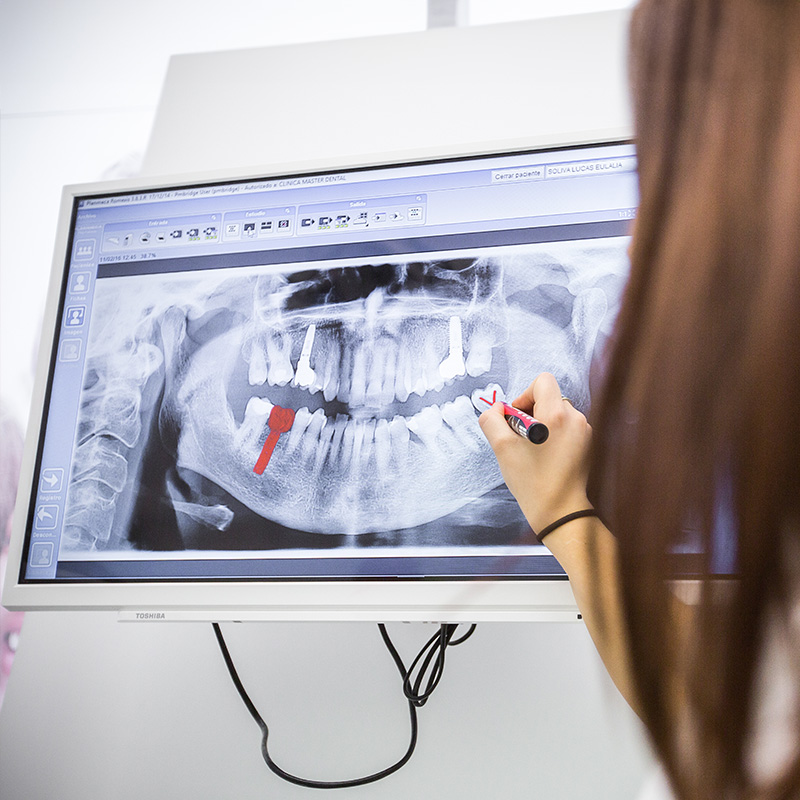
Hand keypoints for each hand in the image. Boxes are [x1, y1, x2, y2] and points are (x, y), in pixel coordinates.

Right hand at [478, 373, 592, 534]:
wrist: (560, 512)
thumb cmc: (532, 482)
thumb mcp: (502, 448)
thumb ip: (492, 420)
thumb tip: (496, 409)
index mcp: (556, 415)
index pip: (542, 381)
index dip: (524, 395)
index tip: (517, 417)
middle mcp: (576, 419)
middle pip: (549, 397)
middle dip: (531, 412)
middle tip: (521, 438)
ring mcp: (585, 431)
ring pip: (557, 413)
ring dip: (541, 424)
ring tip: (534, 451)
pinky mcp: (588, 444)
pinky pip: (566, 427)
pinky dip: (553, 435)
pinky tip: (545, 457)